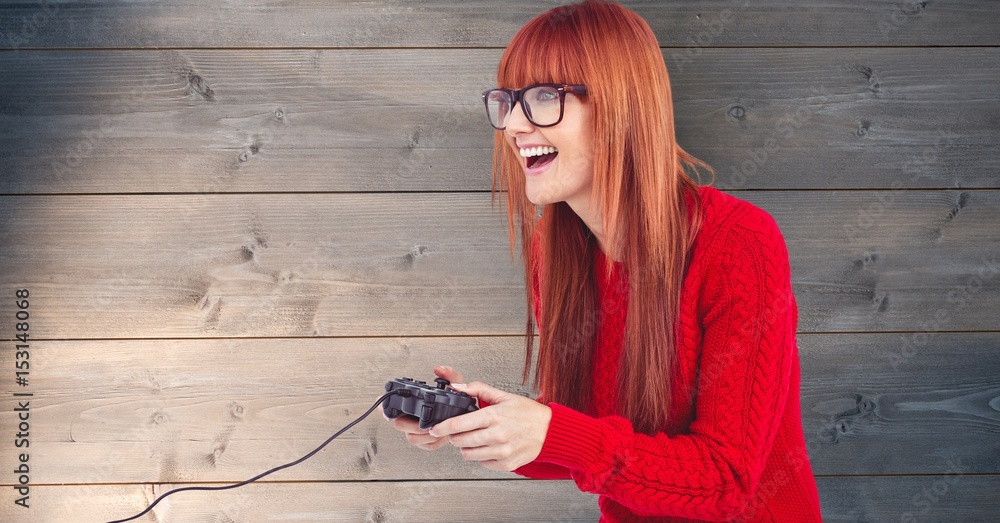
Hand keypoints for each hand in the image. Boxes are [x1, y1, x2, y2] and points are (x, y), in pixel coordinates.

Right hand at [384, 365, 463, 450]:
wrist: (468, 416)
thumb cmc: (458, 399)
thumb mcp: (456, 383)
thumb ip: (449, 375)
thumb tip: (439, 369)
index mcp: (413, 401)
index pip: (389, 405)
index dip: (384, 408)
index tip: (386, 412)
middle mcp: (411, 417)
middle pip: (399, 424)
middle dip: (412, 425)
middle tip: (424, 424)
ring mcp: (417, 430)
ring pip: (411, 437)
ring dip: (425, 435)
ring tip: (436, 428)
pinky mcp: (426, 442)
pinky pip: (425, 446)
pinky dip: (434, 442)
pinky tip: (441, 435)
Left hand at [428, 382, 551, 471]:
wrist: (550, 431)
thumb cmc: (528, 414)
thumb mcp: (503, 396)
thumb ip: (478, 389)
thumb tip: (458, 387)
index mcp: (494, 416)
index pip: (459, 424)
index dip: (442, 427)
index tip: (434, 429)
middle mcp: (497, 435)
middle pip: (460, 441)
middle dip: (455, 437)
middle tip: (460, 432)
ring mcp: (501, 452)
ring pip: (468, 455)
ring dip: (466, 447)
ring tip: (475, 439)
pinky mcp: (506, 464)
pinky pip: (482, 463)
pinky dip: (481, 456)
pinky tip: (488, 447)